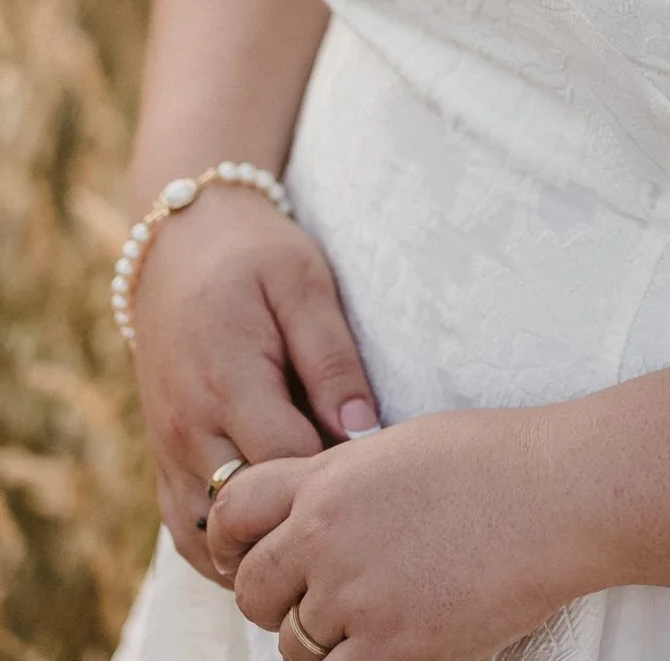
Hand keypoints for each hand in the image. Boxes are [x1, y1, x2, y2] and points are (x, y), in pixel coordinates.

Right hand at [131, 187, 379, 581]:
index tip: (381, 463)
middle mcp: (188, 430)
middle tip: (358, 502)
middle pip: (252, 513)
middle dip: (305, 515)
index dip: (341, 472)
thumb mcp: (304, 283)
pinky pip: (189, 536)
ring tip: (319, 524)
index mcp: (226, 382)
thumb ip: (332, 359)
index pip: (291, 462)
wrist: (180, 246)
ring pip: (214, 542)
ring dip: (265, 543)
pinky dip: (228, 549)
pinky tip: (277, 533)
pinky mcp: (162, 464)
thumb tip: (364, 432)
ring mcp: (168, 454)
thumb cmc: (254, 256)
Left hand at [208, 412, 596, 660]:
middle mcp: (326, 536)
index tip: (241, 552)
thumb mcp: (401, 448)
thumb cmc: (496, 461)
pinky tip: (390, 641)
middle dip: (275, 598)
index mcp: (328, 479)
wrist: (558, 495)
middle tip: (313, 597)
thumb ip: (343, 481)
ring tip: (370, 617)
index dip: (228, 537)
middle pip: (253, 588)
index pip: (233, 510)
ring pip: (292, 644)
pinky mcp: (391, 648)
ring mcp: (355, 596)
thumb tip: (311, 511)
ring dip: (319, 639)